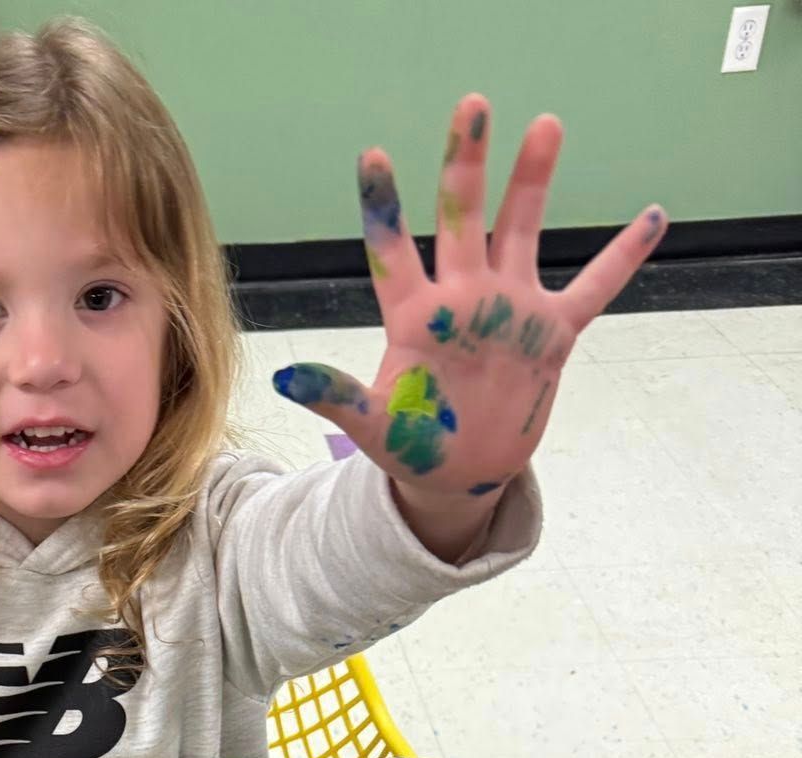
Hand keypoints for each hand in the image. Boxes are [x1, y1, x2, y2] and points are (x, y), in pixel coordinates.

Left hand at [274, 95, 665, 502]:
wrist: (460, 473)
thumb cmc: (411, 444)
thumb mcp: (371, 427)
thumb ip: (336, 398)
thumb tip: (285, 379)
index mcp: (415, 317)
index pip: (393, 251)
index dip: (384, 205)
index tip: (372, 154)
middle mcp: (462, 298)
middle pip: (462, 218)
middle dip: (466, 164)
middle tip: (472, 104)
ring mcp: (509, 310)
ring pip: (522, 232)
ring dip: (533, 181)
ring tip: (544, 125)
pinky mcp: (551, 334)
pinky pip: (593, 289)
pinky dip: (622, 258)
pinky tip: (652, 217)